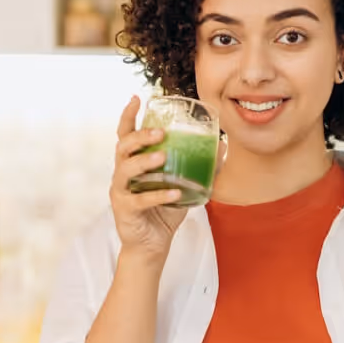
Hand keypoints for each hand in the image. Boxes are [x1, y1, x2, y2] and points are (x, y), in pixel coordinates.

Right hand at [110, 95, 225, 261]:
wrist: (152, 245)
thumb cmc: (165, 210)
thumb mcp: (184, 184)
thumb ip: (199, 165)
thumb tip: (222, 145)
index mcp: (133, 162)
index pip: (125, 134)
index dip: (128, 115)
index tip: (137, 98)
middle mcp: (123, 173)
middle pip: (123, 147)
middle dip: (140, 136)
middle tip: (160, 133)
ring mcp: (121, 191)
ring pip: (125, 170)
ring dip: (144, 161)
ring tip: (163, 157)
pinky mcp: (125, 211)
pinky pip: (140, 200)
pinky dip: (157, 195)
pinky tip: (173, 192)